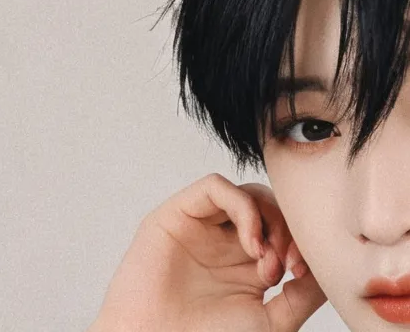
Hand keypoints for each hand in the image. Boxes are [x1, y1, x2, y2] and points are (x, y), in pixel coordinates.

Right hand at [87, 173, 326, 331]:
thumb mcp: (269, 322)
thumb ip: (301, 296)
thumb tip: (327, 269)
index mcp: (243, 263)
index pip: (281, 230)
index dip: (299, 242)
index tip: (301, 274)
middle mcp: (223, 239)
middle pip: (267, 207)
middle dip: (285, 230)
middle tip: (285, 266)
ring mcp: (200, 224)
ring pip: (244, 192)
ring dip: (266, 218)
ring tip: (265, 257)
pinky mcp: (178, 213)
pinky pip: (214, 187)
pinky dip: (241, 206)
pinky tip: (250, 241)